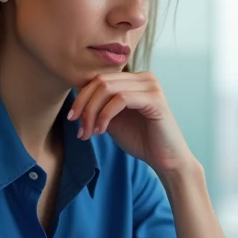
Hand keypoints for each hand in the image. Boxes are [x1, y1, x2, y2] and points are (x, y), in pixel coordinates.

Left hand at [67, 71, 194, 176]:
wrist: (165, 159)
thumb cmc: (141, 140)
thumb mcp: (112, 120)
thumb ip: (99, 106)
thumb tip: (76, 98)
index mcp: (133, 79)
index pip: (99, 78)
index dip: (81, 97)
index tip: (72, 118)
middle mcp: (143, 77)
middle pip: (101, 81)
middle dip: (84, 106)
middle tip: (79, 129)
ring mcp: (150, 86)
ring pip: (108, 89)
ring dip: (92, 112)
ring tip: (89, 133)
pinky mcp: (155, 98)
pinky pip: (121, 99)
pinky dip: (105, 114)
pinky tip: (101, 130)